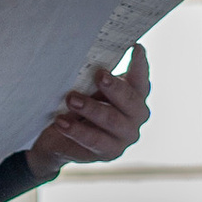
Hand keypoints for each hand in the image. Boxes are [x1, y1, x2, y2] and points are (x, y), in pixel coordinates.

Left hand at [29, 49, 149, 172]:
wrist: (60, 137)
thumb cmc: (81, 104)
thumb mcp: (88, 87)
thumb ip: (96, 77)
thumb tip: (90, 58)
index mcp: (136, 95)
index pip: (141, 79)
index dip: (140, 65)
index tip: (135, 48)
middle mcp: (137, 116)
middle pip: (130, 100)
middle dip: (114, 87)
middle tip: (99, 75)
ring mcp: (125, 136)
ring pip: (111, 120)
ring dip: (91, 108)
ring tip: (71, 99)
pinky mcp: (109, 153)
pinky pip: (93, 140)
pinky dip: (76, 130)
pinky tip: (60, 122)